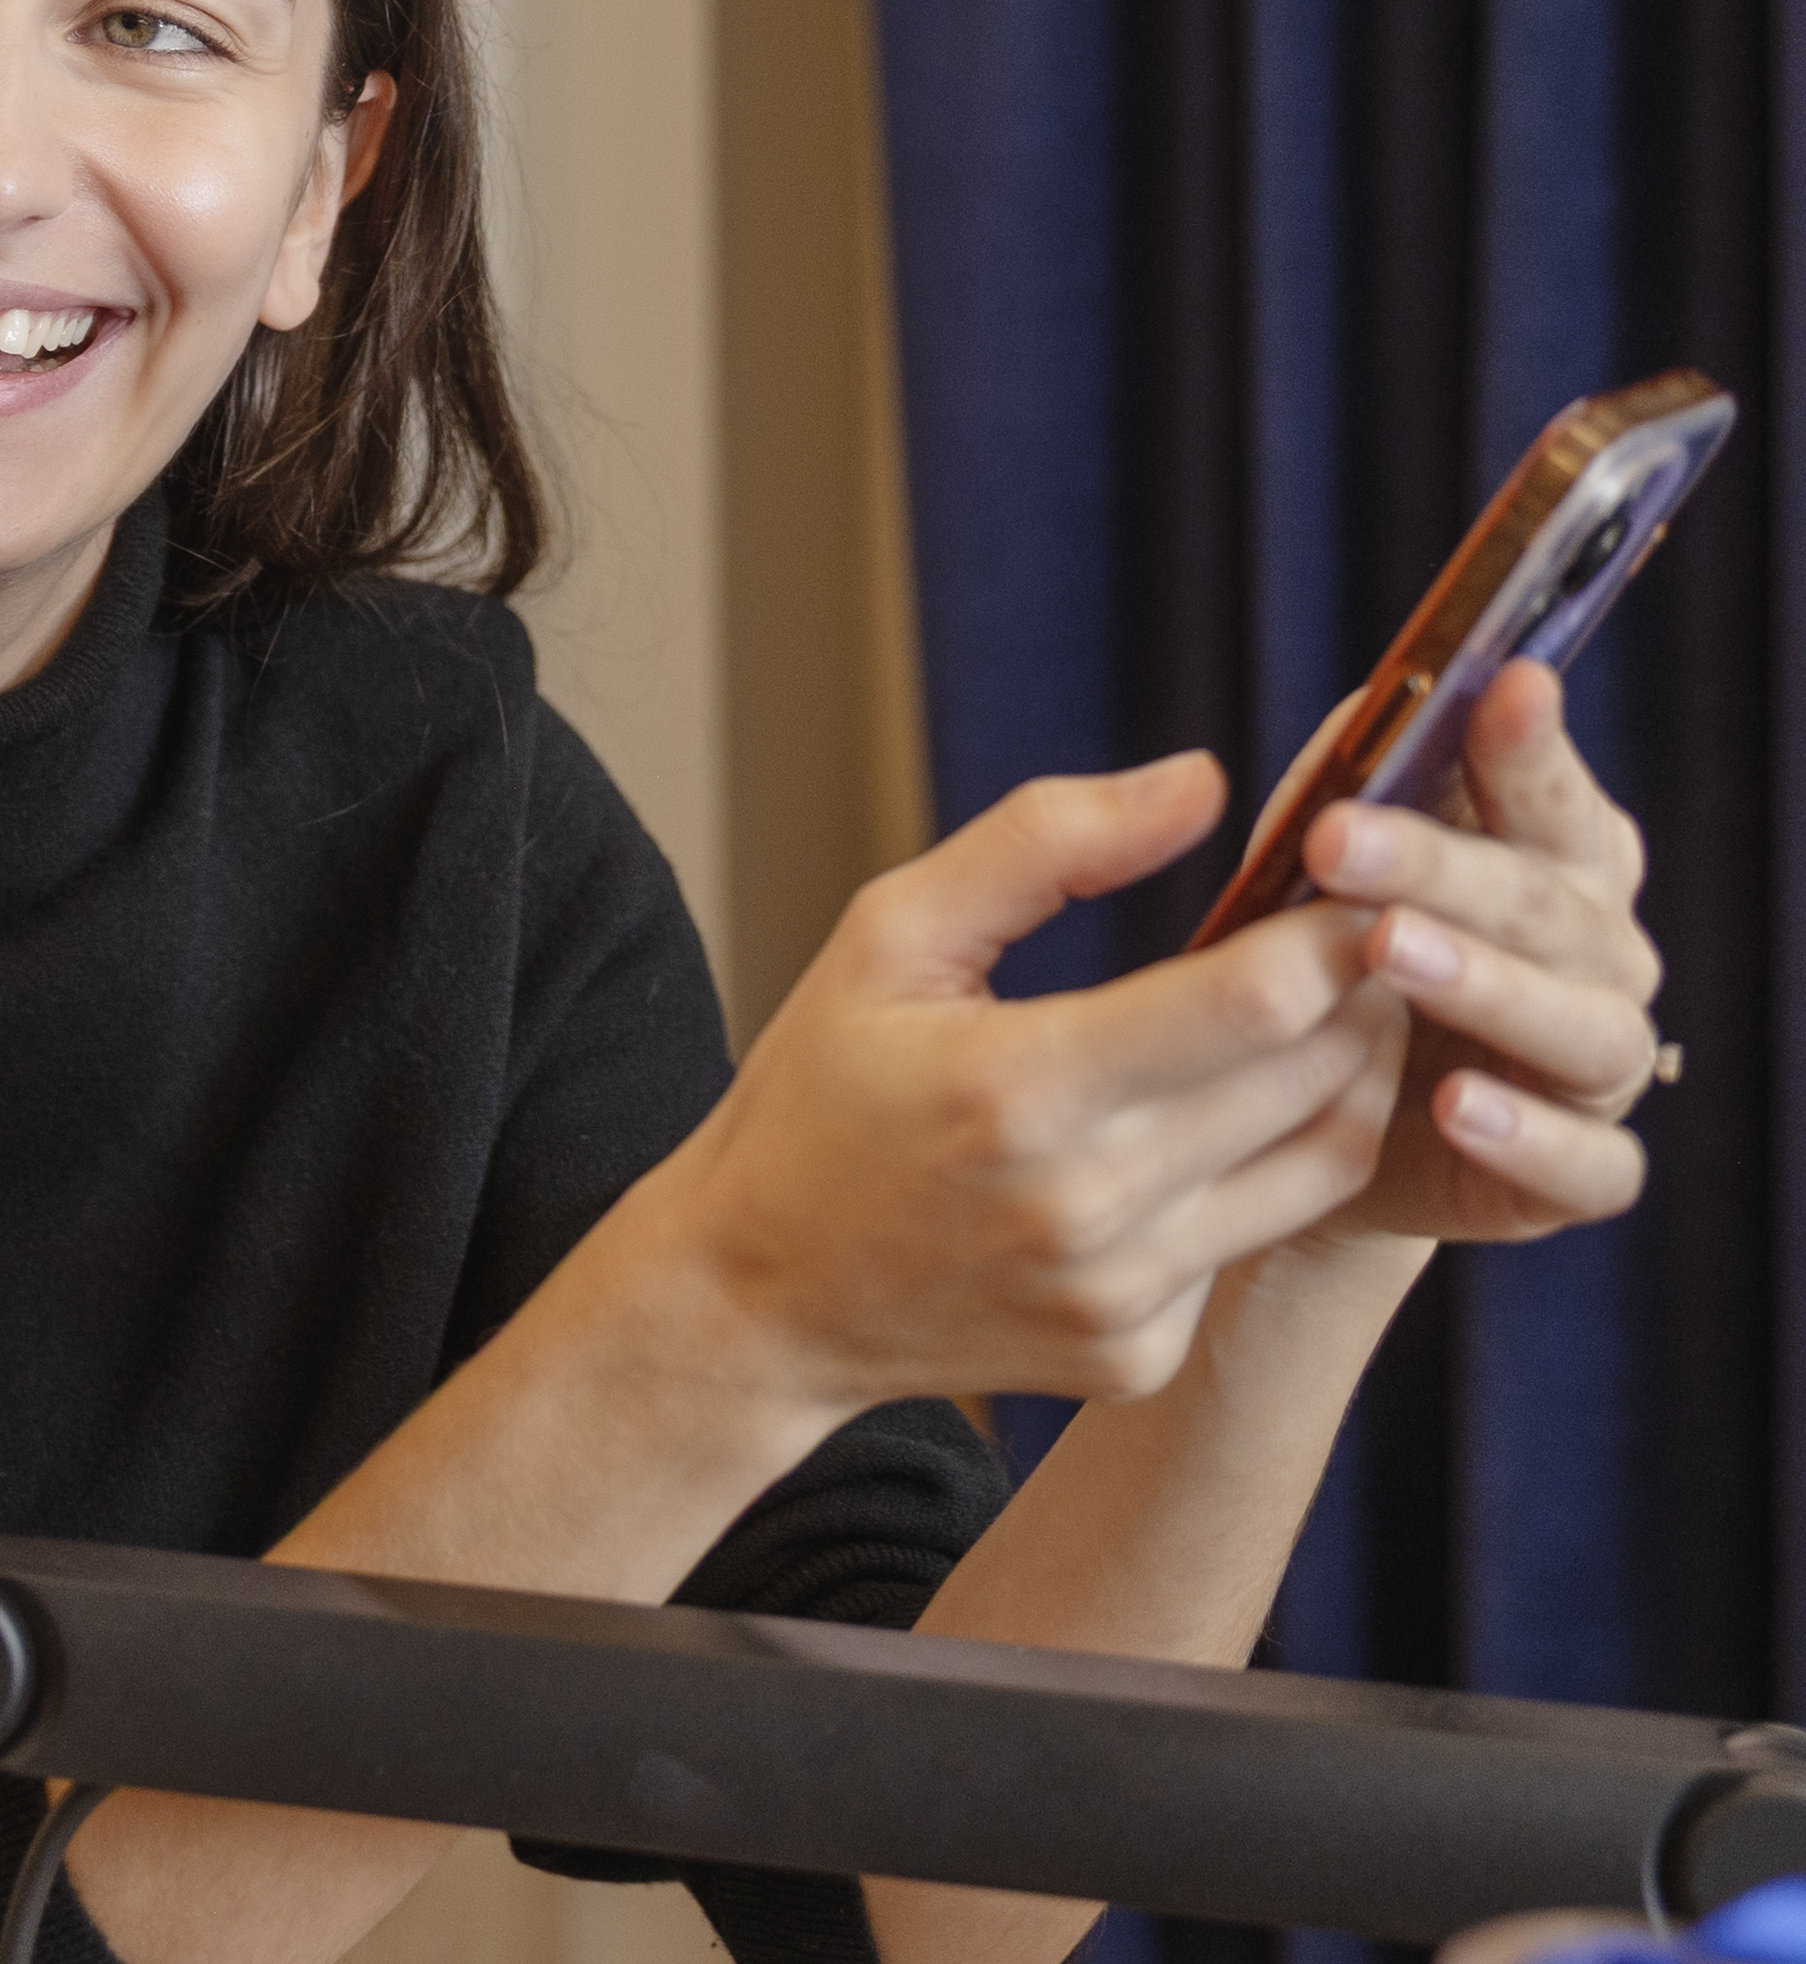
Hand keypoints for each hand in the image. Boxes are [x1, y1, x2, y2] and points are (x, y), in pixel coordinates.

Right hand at [646, 753, 1397, 1416]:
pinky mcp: (1136, 1351)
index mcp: (1018, 1086)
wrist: (758, 1294)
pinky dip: (1268, 1166)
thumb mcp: (891, 933)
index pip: (1255, 1000)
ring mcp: (1119, 1293)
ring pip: (1324, 1163)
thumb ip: (1045, 841)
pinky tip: (1232, 1117)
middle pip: (1316, 1073)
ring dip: (1356, 1071)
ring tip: (1341, 1006)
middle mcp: (1083, 1206)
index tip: (1357, 874)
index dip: (1335, 926)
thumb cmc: (819, 1092)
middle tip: (1373, 923)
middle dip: (1366, 983)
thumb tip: (1204, 780)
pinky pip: (1255, 1238)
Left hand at [1288, 659, 1660, 1243]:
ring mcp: (1594, 1069)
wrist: (1311, 1132)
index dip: (1529, 744)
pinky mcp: (1571, 1174)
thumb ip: (1353, 789)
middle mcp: (1597, 957)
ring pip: (1581, 1027)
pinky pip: (1585, 1164)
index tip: (1501, 684)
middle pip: (1546, 904)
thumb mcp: (1321, 874)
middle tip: (1337, 840)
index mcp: (1553, 864)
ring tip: (1391, 954)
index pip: (1553, 795)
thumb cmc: (1330, 964)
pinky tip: (1459, 1107)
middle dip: (1441, 867)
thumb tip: (1366, 705)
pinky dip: (1530, 1137)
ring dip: (1488, 986)